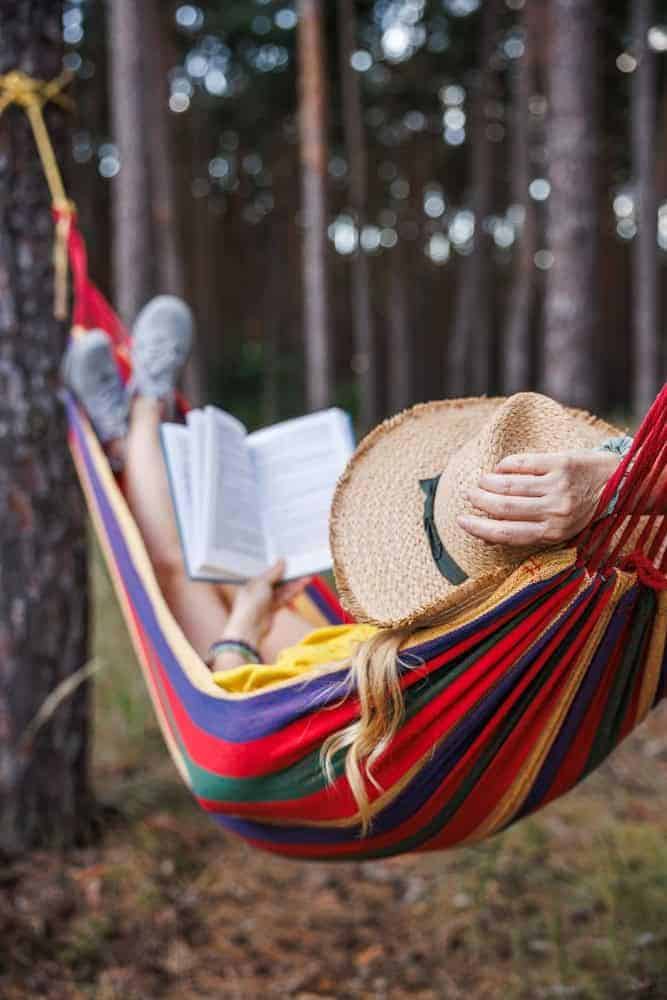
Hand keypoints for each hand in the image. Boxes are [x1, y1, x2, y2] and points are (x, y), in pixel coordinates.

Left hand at [223, 560, 306, 646]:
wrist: (249, 628)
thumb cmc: (251, 603)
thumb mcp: (262, 583)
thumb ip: (273, 572)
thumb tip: (281, 560)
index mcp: (251, 583)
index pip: (267, 573)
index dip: (279, 568)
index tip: (290, 563)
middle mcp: (258, 591)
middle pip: (276, 582)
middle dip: (289, 577)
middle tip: (302, 571)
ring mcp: (265, 601)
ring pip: (282, 591)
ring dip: (294, 586)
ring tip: (307, 579)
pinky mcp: (272, 610)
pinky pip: (283, 599)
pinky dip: (292, 594)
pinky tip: (301, 589)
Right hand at [457, 449, 622, 547]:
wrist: (621, 484)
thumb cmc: (584, 510)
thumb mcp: (559, 530)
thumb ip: (527, 532)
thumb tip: (485, 537)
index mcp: (553, 533)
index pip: (506, 533)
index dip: (479, 528)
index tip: (461, 521)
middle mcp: (555, 511)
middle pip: (503, 508)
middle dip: (479, 502)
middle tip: (468, 496)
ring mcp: (557, 486)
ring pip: (509, 484)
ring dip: (488, 482)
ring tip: (480, 482)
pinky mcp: (560, 463)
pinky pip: (522, 463)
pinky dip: (505, 465)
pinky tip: (500, 467)